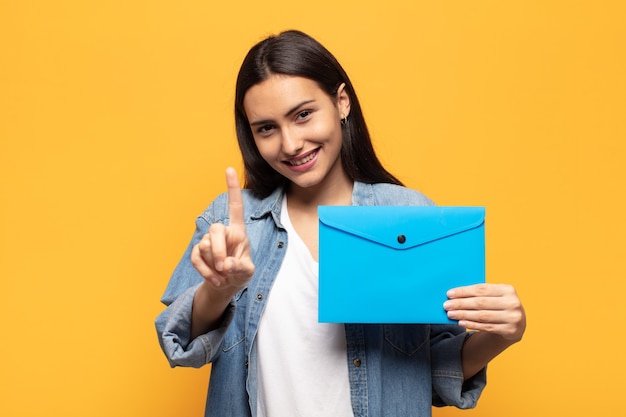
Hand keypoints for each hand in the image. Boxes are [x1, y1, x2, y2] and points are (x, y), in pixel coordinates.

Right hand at [191, 167, 254, 289]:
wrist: (227, 285)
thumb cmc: (241, 272)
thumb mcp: (247, 272)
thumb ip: (240, 267)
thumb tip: (226, 264)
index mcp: (238, 231)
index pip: (235, 206)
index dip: (232, 188)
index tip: (229, 169)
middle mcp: (222, 232)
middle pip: (215, 230)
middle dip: (217, 250)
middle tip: (224, 268)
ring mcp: (208, 241)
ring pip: (204, 246)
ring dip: (213, 265)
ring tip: (224, 275)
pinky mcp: (198, 252)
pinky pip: (196, 258)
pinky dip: (205, 272)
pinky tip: (216, 280)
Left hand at [444, 283, 525, 341]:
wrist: (517, 323)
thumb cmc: (500, 305)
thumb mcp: (495, 296)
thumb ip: (480, 294)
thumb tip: (455, 295)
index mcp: (508, 289)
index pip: (481, 289)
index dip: (464, 291)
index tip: (449, 294)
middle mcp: (512, 303)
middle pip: (481, 303)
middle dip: (461, 304)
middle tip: (447, 305)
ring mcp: (513, 318)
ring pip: (482, 316)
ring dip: (464, 315)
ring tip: (451, 314)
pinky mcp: (510, 331)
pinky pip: (486, 327)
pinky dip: (472, 324)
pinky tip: (461, 322)